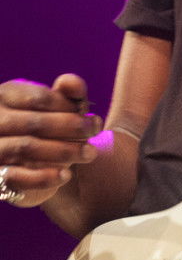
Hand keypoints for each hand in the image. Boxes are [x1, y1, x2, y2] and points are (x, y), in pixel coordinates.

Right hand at [0, 75, 101, 207]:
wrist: (27, 165)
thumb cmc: (46, 127)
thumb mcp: (57, 108)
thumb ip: (68, 94)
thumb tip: (72, 82)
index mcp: (4, 97)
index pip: (39, 98)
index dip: (70, 107)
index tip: (92, 117)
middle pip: (34, 123)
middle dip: (71, 127)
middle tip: (95, 131)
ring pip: (26, 147)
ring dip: (64, 150)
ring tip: (90, 152)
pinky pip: (15, 176)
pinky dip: (43, 177)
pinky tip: (66, 175)